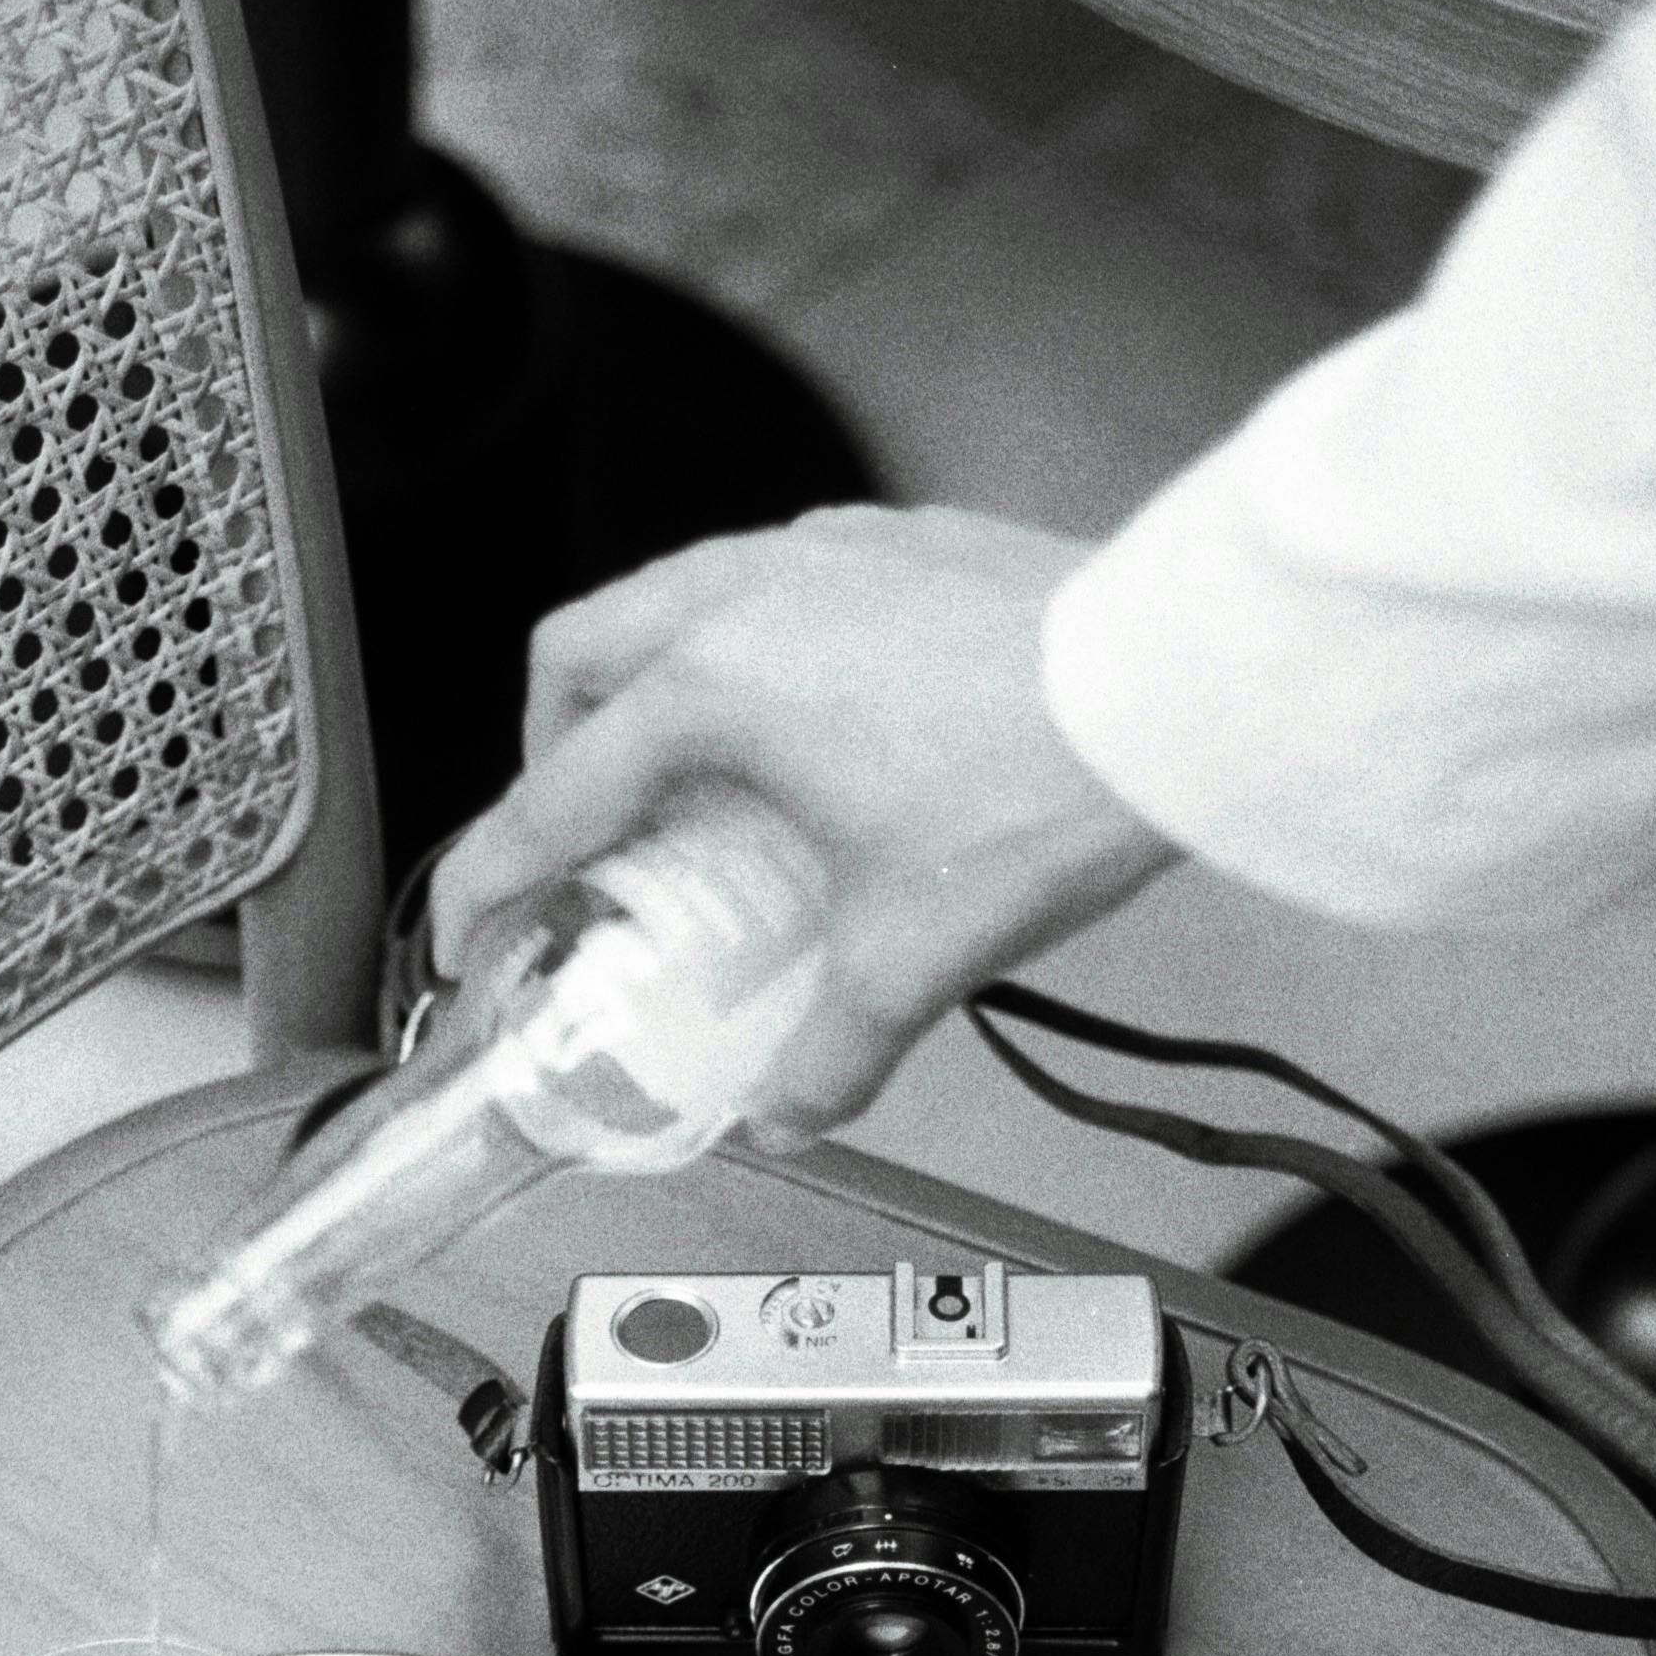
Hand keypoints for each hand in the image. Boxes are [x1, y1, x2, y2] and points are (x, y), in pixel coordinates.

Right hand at [427, 507, 1178, 1135]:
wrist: (1181, 684)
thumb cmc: (1045, 784)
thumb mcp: (914, 956)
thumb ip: (830, 1052)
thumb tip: (787, 1114)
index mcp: (715, 692)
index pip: (554, 796)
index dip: (495, 880)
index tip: (474, 934)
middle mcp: (750, 597)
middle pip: (580, 657)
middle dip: (551, 752)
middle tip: (579, 842)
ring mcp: (826, 553)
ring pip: (673, 596)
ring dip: (644, 686)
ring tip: (682, 781)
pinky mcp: (901, 541)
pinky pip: (773, 579)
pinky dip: (745, 646)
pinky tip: (804, 722)